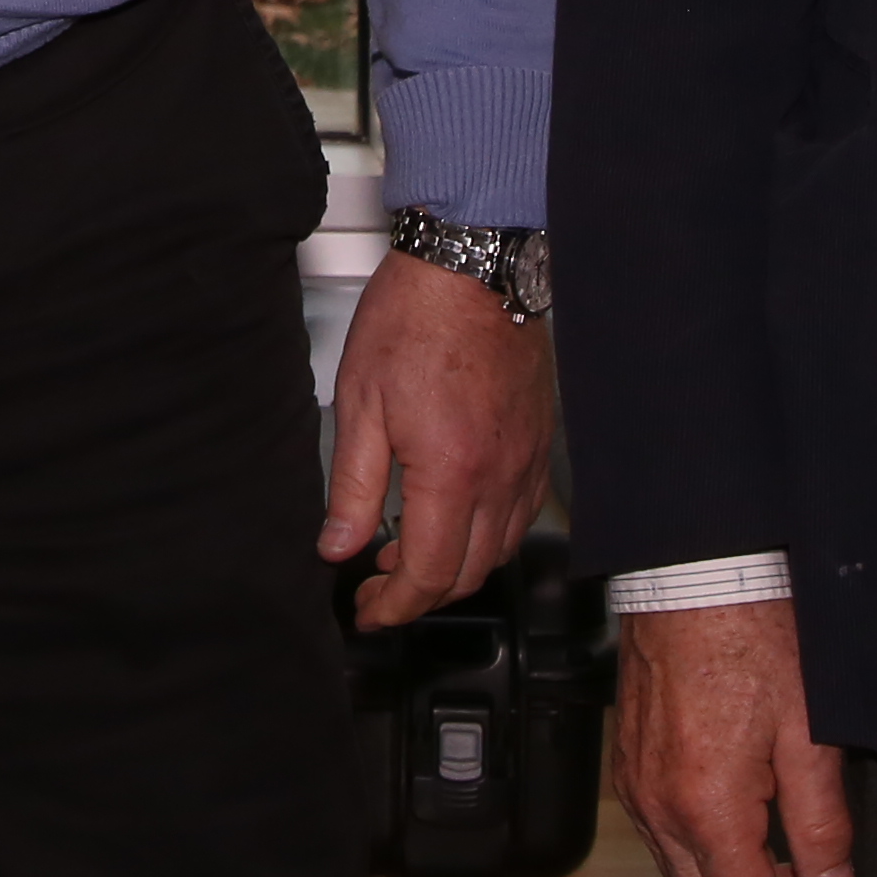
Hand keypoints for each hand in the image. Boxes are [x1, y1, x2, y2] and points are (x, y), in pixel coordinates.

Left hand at [320, 249, 557, 626]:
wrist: (471, 265)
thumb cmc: (416, 318)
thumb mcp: (360, 402)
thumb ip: (350, 485)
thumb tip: (337, 544)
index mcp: (451, 471)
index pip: (428, 572)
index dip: (394, 606)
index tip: (368, 610)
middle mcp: (499, 474)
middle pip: (469, 573)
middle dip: (421, 595)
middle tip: (379, 588)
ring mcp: (526, 460)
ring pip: (501, 549)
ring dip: (456, 569)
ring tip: (408, 554)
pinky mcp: (538, 444)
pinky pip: (522, 514)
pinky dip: (489, 535)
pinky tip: (456, 519)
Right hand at [614, 597, 858, 876]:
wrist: (693, 571)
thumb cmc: (751, 633)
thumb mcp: (810, 734)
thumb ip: (823, 824)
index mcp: (707, 807)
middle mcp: (659, 807)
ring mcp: (636, 787)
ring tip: (789, 862)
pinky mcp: (629, 764)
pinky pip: (663, 838)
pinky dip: (705, 852)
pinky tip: (747, 823)